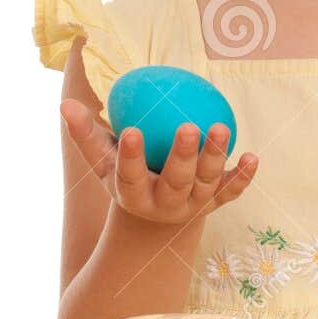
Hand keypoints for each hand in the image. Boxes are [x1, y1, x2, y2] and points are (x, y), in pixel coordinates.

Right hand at [60, 100, 258, 226]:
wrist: (155, 214)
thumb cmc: (124, 173)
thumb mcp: (102, 159)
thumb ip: (85, 133)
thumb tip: (64, 104)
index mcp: (133, 195)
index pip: (129, 176)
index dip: (129, 157)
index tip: (129, 131)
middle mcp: (164, 204)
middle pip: (175, 182)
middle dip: (183, 157)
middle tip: (188, 127)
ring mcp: (193, 205)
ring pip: (206, 184)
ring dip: (215, 157)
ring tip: (220, 127)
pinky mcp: (215, 203)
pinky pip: (231, 190)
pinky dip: (242, 176)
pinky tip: (253, 156)